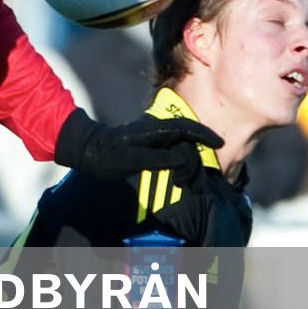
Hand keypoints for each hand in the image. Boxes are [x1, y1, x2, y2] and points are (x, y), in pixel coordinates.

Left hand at [52, 108, 222, 183]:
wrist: (88, 150)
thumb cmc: (108, 156)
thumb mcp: (132, 160)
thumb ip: (160, 158)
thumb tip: (184, 156)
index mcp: (155, 128)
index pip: (187, 127)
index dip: (205, 135)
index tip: (219, 143)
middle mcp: (157, 128)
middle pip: (187, 137)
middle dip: (193, 157)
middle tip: (183, 180)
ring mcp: (155, 134)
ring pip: (182, 144)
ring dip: (186, 163)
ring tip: (178, 181)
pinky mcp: (152, 142)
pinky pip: (173, 148)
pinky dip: (179, 161)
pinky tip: (176, 175)